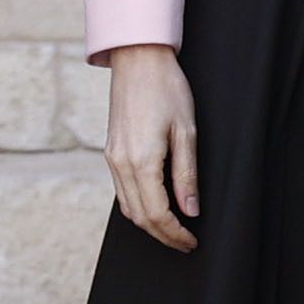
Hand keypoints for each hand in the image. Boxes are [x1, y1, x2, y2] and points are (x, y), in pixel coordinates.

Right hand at [103, 44, 200, 253]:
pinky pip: (121, 191)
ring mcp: (112, 158)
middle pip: (139, 216)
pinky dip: (138, 207)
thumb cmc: (167, 89)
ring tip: (173, 229)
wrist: (137, 60)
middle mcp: (121, 163)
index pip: (158, 213)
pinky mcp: (111, 152)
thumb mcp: (187, 132)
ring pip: (127, 207)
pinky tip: (155, 206)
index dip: (176, 233)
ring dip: (149, 224)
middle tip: (186, 243)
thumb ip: (187, 175)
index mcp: (142, 160)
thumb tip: (191, 209)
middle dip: (163, 235)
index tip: (192, 241)